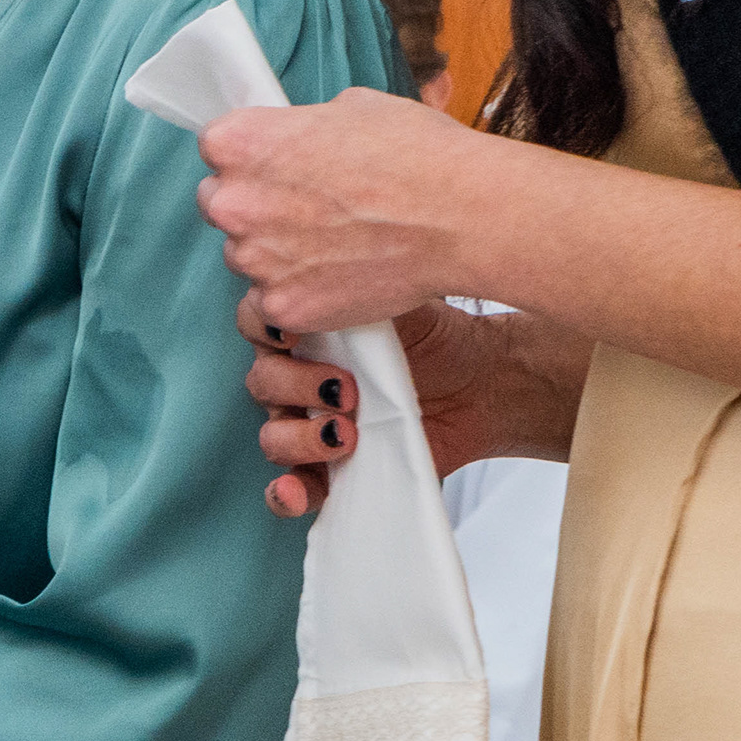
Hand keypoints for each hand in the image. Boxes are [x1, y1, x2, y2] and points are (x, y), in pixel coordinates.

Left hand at [194, 87, 508, 335]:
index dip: (252, 158)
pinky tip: (342, 277)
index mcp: (239, 142)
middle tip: (311, 209)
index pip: (217, 149)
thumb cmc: (417, 154)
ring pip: (247, 256)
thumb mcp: (352, 108)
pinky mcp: (280, 306)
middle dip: (256, 206)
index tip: (279, 167)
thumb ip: (302, 128)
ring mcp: (254, 259)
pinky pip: (273, 301)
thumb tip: (296, 140)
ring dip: (277, 252)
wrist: (464, 218)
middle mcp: (233, 202)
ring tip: (338, 245)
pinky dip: (302, 293)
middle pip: (222, 205)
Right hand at [244, 290, 586, 515]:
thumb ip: (364, 275)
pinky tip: (295, 490)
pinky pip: (288, 488)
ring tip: (346, 434)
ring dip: (298, 437)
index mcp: (304, 330)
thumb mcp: (401, 292)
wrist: (484, 385)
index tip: (293, 329)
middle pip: (263, 382)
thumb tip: (350, 247)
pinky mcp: (331, 471)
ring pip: (272, 434)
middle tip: (346, 388)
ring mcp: (311, 425)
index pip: (257, 322)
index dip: (263, 325)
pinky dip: (284, 493)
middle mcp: (298, 377)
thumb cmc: (439, 334)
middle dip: (296, 385)